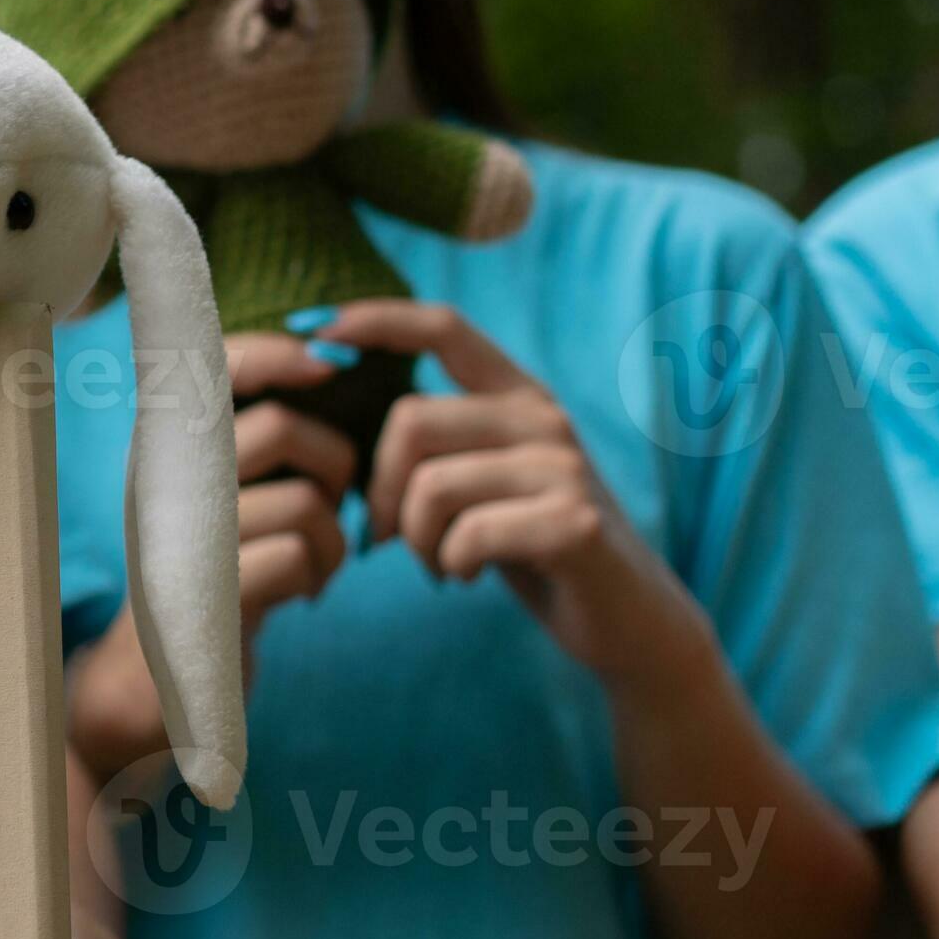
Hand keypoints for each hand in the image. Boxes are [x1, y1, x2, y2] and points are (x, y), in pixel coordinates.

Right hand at [68, 332, 350, 778]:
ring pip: (303, 502)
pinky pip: (298, 557)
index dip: (276, 352)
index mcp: (167, 451)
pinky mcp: (212, 595)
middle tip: (338, 494)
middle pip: (277, 429)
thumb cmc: (204, 577)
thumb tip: (326, 368)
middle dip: (333, 461)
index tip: (328, 363)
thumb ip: (254, 442)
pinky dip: (318, 575)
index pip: (214, 368)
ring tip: (319, 561)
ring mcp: (187, 540)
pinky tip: (303, 594)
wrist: (148, 682)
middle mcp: (168, 484)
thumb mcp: (217, 500)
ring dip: (333, 536)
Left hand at [330, 300, 709, 691]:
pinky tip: (468, 575)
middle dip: (378, 491)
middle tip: (389, 539)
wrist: (626, 618)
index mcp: (516, 396)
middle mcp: (544, 418)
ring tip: (439, 562)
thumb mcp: (481, 481)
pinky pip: (466, 534)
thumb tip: (335, 431)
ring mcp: (564, 467)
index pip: (442, 327)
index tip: (312, 328)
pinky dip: (450, 564)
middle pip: (410, 421)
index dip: (374, 320)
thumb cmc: (529, 548)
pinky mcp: (573, 522)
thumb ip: (434, 445)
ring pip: (430, 485)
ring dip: (416, 540)